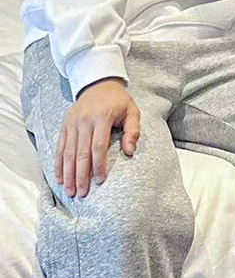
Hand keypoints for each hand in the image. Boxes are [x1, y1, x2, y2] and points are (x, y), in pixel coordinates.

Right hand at [56, 77, 139, 197]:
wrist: (98, 83)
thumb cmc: (118, 101)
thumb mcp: (132, 111)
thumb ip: (133, 131)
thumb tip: (130, 152)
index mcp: (101, 118)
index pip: (98, 146)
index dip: (98, 165)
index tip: (100, 180)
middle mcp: (83, 121)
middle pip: (80, 153)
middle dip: (80, 175)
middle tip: (81, 193)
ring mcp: (72, 124)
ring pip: (68, 153)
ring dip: (68, 174)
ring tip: (69, 191)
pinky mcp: (64, 126)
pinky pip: (60, 147)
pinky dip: (58, 164)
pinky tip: (59, 178)